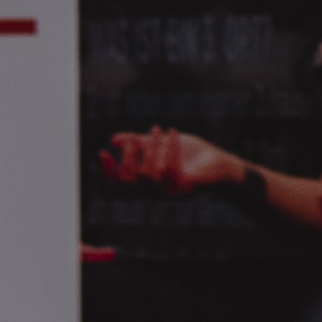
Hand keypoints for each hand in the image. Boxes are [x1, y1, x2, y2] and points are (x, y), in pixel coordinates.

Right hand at [101, 127, 249, 192]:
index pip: (122, 184)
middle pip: (132, 181)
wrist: (219, 163)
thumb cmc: (191, 156)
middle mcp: (157, 191)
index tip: (102, 152)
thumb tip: (114, 139)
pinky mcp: (186, 187)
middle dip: (130, 157)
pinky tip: (173, 133)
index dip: (109, 171)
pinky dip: (169, 147)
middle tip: (137, 139)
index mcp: (149, 183)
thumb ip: (138, 142)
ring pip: (150, 173)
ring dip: (153, 147)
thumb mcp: (160, 144)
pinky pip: (169, 168)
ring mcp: (171, 191)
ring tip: (160, 130)